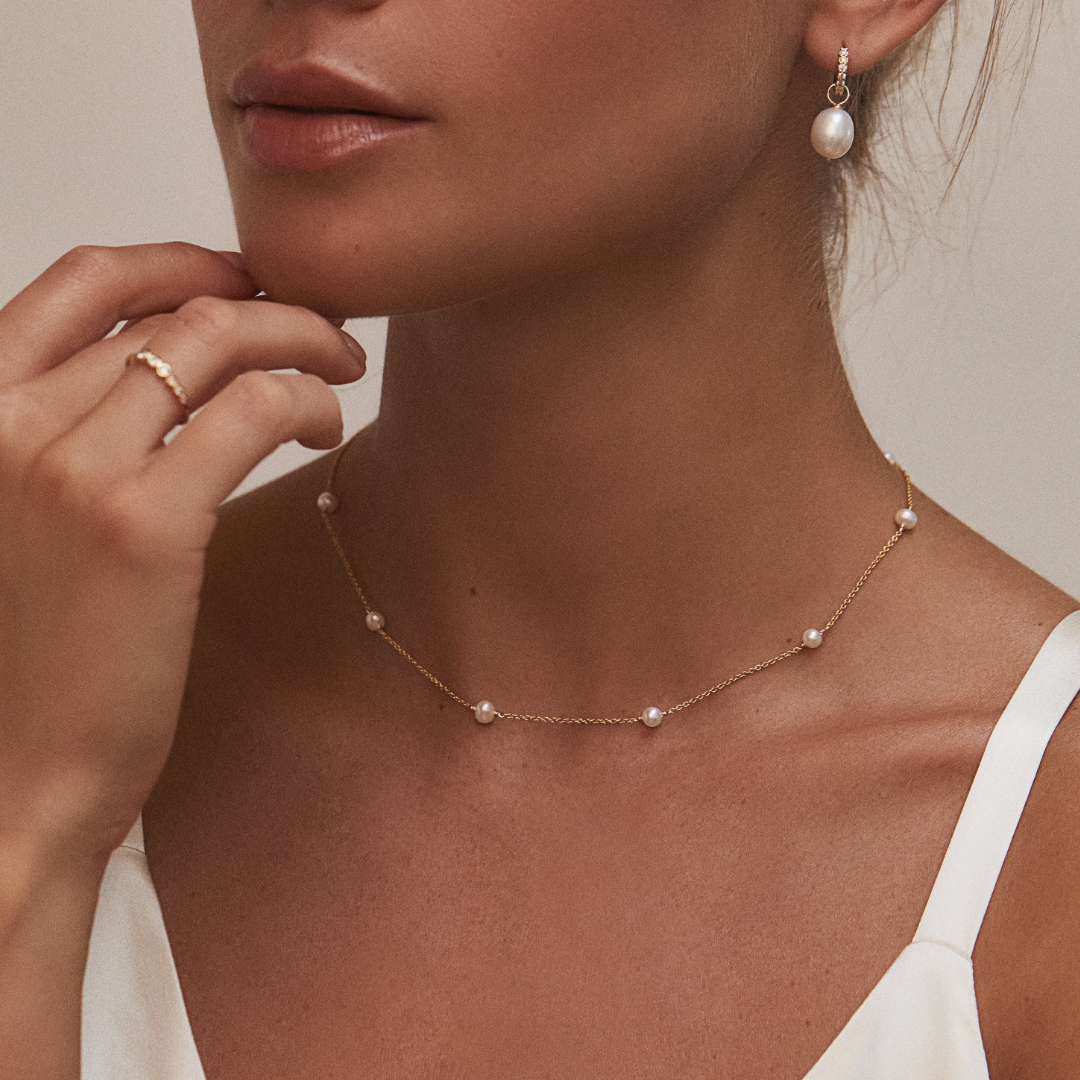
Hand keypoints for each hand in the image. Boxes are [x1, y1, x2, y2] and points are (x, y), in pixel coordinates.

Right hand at [0, 241, 364, 856]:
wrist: (18, 773)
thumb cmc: (34, 656)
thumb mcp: (29, 519)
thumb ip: (79, 440)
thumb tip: (175, 381)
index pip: (82, 281)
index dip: (178, 259)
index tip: (246, 278)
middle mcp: (13, 422)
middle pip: (173, 308)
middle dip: (269, 306)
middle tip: (325, 330)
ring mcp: (73, 468)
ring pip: (220, 342)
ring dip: (301, 341)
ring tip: (342, 369)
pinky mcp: (142, 523)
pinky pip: (253, 410)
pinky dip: (307, 400)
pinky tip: (327, 429)